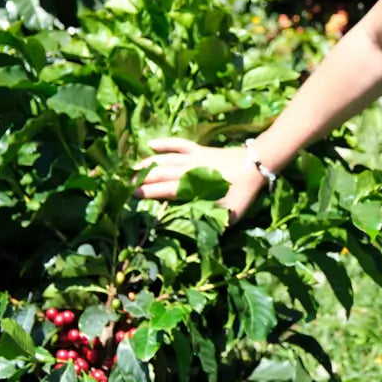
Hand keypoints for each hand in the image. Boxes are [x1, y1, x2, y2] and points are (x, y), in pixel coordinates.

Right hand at [133, 138, 264, 221]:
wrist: (256, 164)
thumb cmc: (243, 191)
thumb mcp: (230, 214)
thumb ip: (214, 224)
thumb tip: (201, 239)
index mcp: (194, 186)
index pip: (166, 189)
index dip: (149, 192)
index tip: (132, 196)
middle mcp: (190, 170)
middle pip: (161, 173)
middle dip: (142, 179)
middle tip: (125, 185)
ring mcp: (194, 157)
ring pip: (166, 158)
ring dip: (148, 163)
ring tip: (132, 169)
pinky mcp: (200, 149)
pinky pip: (179, 143)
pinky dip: (165, 143)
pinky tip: (151, 144)